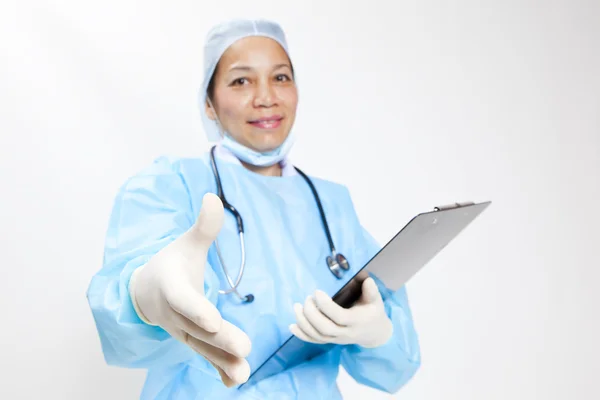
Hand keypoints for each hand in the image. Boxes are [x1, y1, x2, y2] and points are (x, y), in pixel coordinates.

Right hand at [129, 193, 251, 386]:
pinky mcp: (192, 342)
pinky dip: (218, 370)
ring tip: (243, 373)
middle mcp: (175, 314)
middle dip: (220, 339)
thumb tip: (214, 196)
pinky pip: (204, 358)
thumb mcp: (186, 243)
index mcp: (172, 287)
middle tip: (244, 348)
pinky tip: (234, 382)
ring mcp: (182, 332)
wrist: (147, 290)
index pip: (183, 300)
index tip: (212, 319)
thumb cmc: (172, 264)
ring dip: (222, 361)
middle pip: (197, 329)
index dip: (196, 309)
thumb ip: (204, 226)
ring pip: (202, 348)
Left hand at [289, 277, 392, 347]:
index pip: (339, 316)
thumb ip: (372, 291)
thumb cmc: (373, 312)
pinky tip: (292, 326)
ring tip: (297, 306)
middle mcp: (345, 333)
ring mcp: (337, 339)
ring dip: (303, 322)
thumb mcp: (376, 301)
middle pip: (325, 328)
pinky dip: (302, 335)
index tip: (317, 291)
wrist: (374, 334)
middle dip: (311, 314)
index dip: (326, 305)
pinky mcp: (331, 341)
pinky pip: (314, 341)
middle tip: (307, 299)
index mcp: (356, 321)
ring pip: (317, 335)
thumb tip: (367, 280)